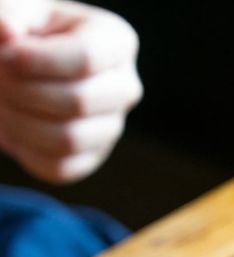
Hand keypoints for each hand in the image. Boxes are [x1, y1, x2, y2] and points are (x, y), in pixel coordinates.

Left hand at [0, 0, 140, 183]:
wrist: (25, 66)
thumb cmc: (25, 34)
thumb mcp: (18, 12)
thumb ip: (10, 16)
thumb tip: (7, 32)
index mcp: (116, 42)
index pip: (86, 59)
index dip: (35, 61)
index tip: (3, 57)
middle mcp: (124, 87)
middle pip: (78, 101)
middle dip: (22, 92)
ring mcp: (112, 126)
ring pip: (67, 139)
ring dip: (17, 123)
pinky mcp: (91, 157)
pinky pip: (59, 168)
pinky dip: (24, 149)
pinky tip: (12, 125)